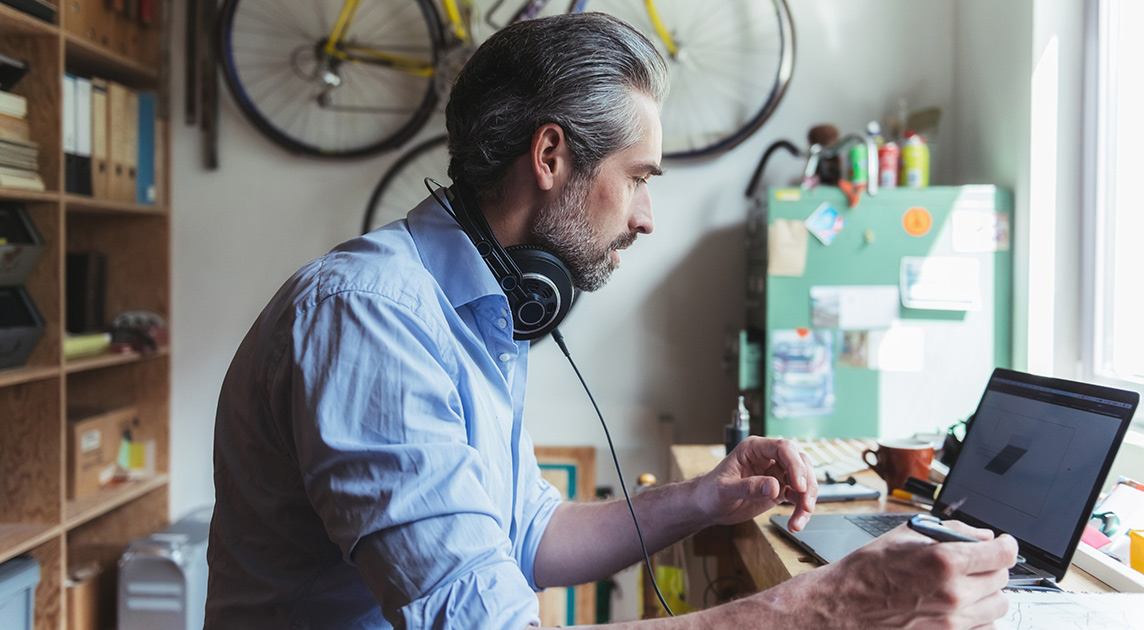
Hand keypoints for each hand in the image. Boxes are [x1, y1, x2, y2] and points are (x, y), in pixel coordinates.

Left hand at [694, 436, 816, 529]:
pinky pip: (798, 496)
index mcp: (754, 448)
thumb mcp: (725, 489)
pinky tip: (796, 523)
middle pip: (800, 462)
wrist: (707, 505)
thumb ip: (749, 487)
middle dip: (807, 484)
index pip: (783, 448)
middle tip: (806, 505)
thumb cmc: (710, 491)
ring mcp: (775, 473)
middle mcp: (768, 458)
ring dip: (807, 500)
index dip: (795, 465)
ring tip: (799, 521)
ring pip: (803, 480)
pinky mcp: (779, 489)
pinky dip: (801, 509)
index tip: (799, 485)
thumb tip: (774, 486)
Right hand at [767, 520, 1017, 629]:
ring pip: (999, 605)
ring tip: (970, 585)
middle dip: (992, 567)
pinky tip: (963, 606)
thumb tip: (981, 536)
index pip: (1002, 553)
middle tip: (976, 562)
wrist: (844, 606)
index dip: (1006, 545)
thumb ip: (950, 532)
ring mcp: (953, 621)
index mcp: (944, 561)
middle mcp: (954, 593)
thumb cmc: (867, 572)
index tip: (1003, 544)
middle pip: (1002, 579)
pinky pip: (985, 627)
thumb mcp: (905, 536)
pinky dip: (981, 616)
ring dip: (989, 593)